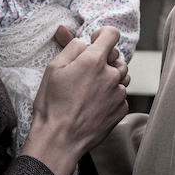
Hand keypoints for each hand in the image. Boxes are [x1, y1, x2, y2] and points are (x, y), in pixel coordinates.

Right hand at [21, 26, 128, 174]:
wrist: (59, 140)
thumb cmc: (53, 106)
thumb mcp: (53, 69)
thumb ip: (72, 48)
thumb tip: (83, 41)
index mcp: (94, 61)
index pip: (112, 34)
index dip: (103, 35)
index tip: (96, 40)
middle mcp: (111, 75)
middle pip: (117, 57)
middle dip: (105, 59)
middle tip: (87, 71)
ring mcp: (118, 93)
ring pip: (121, 76)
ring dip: (110, 77)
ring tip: (91, 88)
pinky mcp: (121, 109)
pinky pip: (121, 95)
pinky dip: (111, 95)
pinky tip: (94, 103)